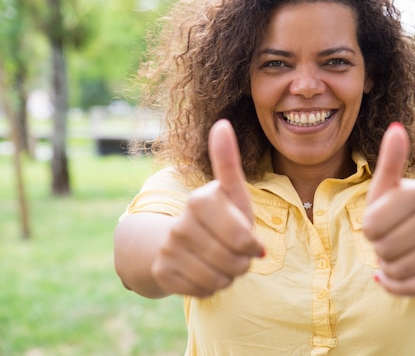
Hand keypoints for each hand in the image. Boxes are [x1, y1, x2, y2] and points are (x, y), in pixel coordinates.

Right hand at [151, 119, 264, 296]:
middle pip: (233, 260)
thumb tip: (222, 123)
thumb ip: (228, 162)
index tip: (249, 239)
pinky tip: (205, 272)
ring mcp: (169, 249)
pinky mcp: (163, 272)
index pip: (243, 237)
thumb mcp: (230, 192)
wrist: (178, 242)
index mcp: (200, 201)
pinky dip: (210, 287)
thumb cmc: (219, 216)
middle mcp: (181, 223)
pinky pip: (202, 291)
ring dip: (228, 275)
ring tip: (221, 260)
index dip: (251, 244)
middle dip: (242, 261)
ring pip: (218, 278)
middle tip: (235, 252)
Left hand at [363, 123, 414, 295]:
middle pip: (383, 248)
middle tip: (390, 242)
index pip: (372, 224)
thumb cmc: (406, 213)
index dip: (370, 229)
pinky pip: (413, 287)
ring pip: (397, 269)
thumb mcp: (391, 189)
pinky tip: (397, 277)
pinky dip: (398, 286)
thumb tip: (396, 126)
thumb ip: (390, 160)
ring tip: (398, 256)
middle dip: (380, 249)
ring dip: (389, 267)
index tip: (380, 224)